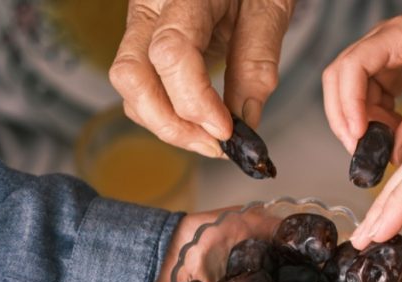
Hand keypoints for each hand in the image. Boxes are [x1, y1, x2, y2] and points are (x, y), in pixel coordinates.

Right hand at [110, 0, 294, 157]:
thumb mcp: (270, 7)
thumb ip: (258, 61)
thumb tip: (248, 121)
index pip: (171, 53)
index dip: (194, 101)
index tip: (226, 130)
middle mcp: (150, 8)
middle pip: (132, 76)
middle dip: (171, 123)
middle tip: (216, 146)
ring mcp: (142, 24)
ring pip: (132, 88)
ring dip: (169, 125)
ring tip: (214, 141)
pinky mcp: (146, 41)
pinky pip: (143, 86)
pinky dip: (168, 114)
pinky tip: (202, 124)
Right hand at [322, 11, 401, 161]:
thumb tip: (396, 155)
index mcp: (396, 36)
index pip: (352, 66)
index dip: (348, 102)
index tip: (357, 133)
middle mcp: (384, 43)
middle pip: (341, 78)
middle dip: (344, 115)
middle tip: (358, 148)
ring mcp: (387, 58)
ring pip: (354, 92)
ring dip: (361, 122)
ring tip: (381, 146)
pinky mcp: (394, 73)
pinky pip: (373, 98)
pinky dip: (377, 120)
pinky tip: (392, 136)